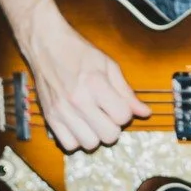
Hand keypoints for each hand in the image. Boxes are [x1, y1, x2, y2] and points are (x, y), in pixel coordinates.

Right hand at [24, 13, 148, 151]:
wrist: (46, 45)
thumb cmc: (79, 53)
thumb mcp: (108, 65)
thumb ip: (126, 92)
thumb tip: (145, 113)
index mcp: (96, 84)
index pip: (123, 116)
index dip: (125, 113)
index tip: (117, 104)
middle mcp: (78, 100)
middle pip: (109, 135)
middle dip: (113, 127)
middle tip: (107, 114)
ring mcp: (62, 111)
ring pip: (90, 144)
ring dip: (96, 135)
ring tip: (93, 120)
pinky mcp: (49, 118)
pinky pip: (69, 145)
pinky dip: (77, 139)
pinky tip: (79, 126)